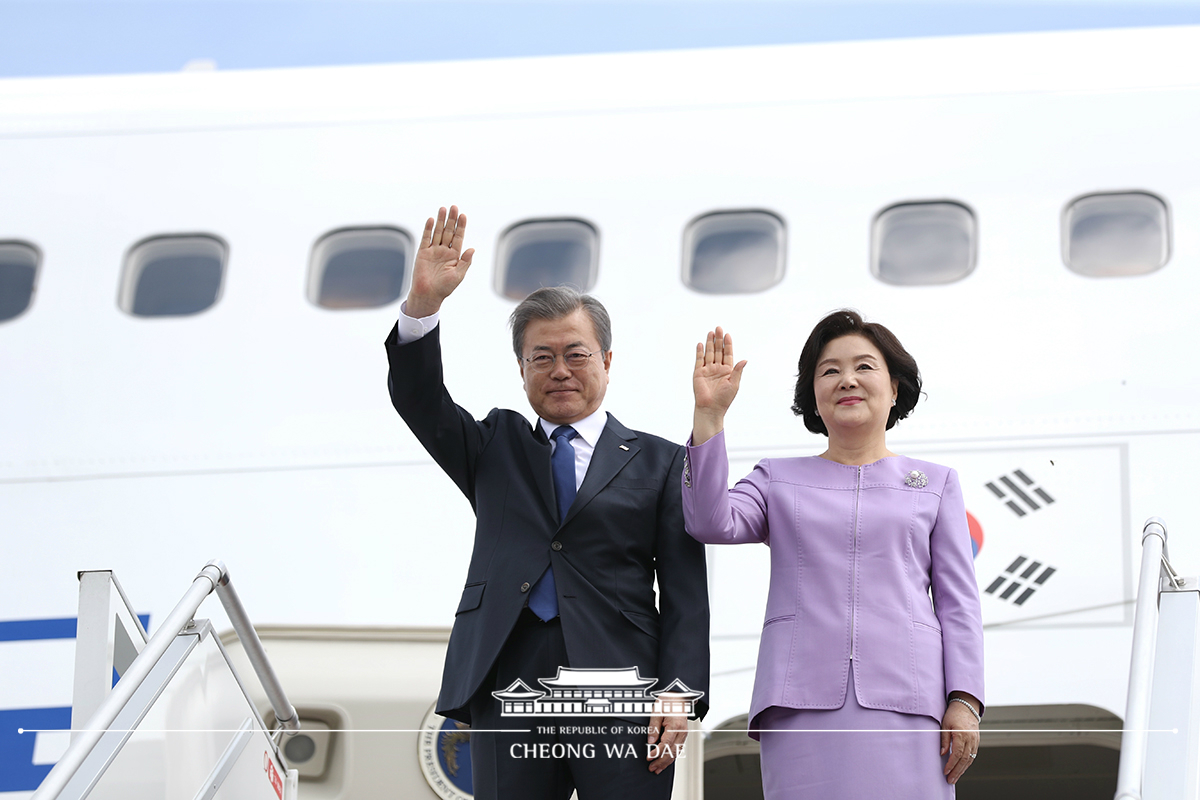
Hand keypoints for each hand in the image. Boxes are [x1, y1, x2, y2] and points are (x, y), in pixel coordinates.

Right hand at [406, 205, 474, 317]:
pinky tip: (431, 220)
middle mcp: (444, 251)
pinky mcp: (423, 252)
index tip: (463, 216)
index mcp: (454, 256)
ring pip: (437, 232)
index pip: (458, 237)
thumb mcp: (458, 275)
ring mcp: (433, 251)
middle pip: (449, 232)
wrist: (428, 295)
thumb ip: (465, 261)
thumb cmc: (444, 288)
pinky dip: (428, 229)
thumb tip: (472, 249)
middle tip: (454, 207)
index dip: (461, 226)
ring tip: (443, 209)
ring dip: (441, 220)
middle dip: (452, 220)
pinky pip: (426, 238)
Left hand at [646, 695, 688, 773]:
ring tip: (657, 769)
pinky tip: (666, 762)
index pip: (666, 744)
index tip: (649, 758)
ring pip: (676, 753)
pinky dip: (672, 757)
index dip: (657, 753)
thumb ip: (654, 727)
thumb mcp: (657, 711)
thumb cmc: (668, 701)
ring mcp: (684, 734)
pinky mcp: (683, 735)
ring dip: (666, 763)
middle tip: (651, 768)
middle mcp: (682, 732)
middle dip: (661, 762)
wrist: (679, 696)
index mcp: (675, 726)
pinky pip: (678, 749)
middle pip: (672, 752)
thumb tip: (650, 741)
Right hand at [692, 327, 746, 444]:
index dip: (728, 344)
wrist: (711, 408)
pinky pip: (699, 360)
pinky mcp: (698, 373)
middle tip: (719, 328)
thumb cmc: (724, 399)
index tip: (728, 335)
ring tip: (711, 332)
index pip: (728, 354)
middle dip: (718, 340)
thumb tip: (744, 360)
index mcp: (727, 371)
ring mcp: (707, 370)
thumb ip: (738, 371)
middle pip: (718, 351)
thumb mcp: (734, 384)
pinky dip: (700, 352)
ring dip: (710, 343)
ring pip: (709, 353)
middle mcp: (717, 369)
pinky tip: (701, 344)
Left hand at [940, 694, 980, 784]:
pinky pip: (972, 755)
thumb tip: (942, 753)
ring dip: (962, 770)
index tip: (945, 771)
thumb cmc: (954, 714)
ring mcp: (975, 741)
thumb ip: (944, 740)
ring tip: (955, 778)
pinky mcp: (976, 742)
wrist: (966, 707)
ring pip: (969, 759)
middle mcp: (970, 739)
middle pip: (964, 760)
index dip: (951, 764)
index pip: (957, 754)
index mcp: (962, 735)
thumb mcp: (944, 725)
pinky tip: (961, 769)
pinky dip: (967, 764)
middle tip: (950, 780)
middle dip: (957, 771)